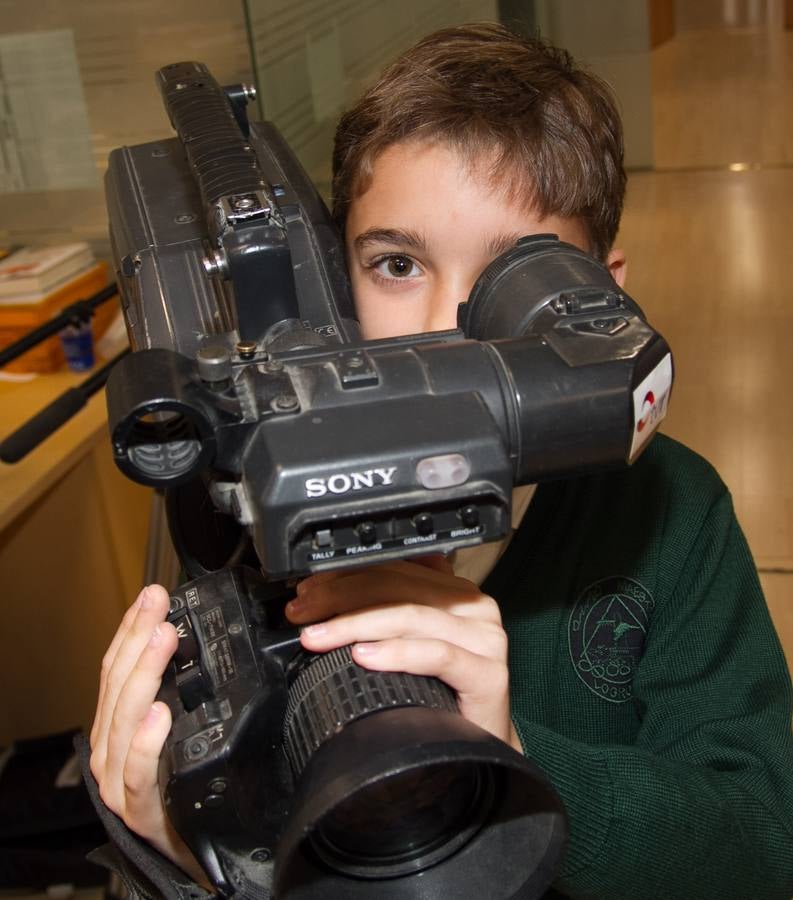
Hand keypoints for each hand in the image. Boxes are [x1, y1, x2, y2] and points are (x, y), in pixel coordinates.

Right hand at [89, 585, 209, 886]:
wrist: (187, 851)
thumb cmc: (181, 786)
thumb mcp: (176, 730)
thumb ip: (175, 690)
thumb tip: (187, 636)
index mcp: (118, 723)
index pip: (117, 666)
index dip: (132, 628)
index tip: (152, 595)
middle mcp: (111, 746)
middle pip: (118, 684)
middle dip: (139, 639)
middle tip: (159, 606)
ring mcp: (118, 778)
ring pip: (125, 719)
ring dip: (145, 674)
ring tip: (162, 640)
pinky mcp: (137, 808)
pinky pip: (138, 771)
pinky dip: (146, 742)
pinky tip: (159, 715)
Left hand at [285, 556, 521, 752]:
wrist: (482, 750)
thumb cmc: (443, 699)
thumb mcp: (413, 645)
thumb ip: (391, 612)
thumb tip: (330, 594)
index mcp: (456, 593)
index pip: (394, 571)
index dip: (346, 578)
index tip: (309, 593)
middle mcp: (474, 608)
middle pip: (399, 590)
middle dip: (342, 599)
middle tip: (304, 614)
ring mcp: (485, 639)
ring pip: (411, 617)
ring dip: (356, 624)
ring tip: (319, 636)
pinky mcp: (488, 673)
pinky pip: (437, 654)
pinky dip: (396, 653)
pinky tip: (364, 656)